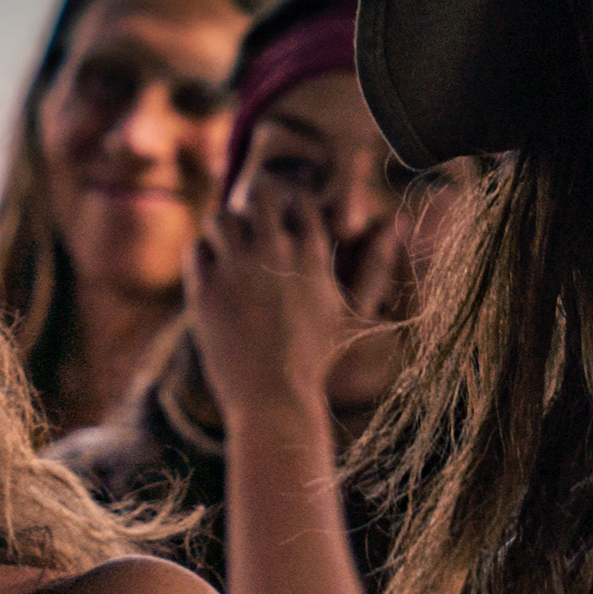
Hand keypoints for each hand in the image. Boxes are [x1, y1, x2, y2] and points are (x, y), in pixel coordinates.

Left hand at [189, 179, 356, 424]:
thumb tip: (396, 229)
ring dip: (222, 225)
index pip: (300, 201)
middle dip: (256, 205)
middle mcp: (273, 253)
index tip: (282, 224)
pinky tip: (209, 270)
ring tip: (225, 243)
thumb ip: (374, 268)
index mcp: (312, 254)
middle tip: (251, 226)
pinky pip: (196, 250)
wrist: (273, 396)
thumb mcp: (354, 311)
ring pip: (219, 216)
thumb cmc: (319, 359)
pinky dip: (202, 254)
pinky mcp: (204, 290)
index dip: (290, 207)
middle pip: (261, 197)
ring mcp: (236, 269)